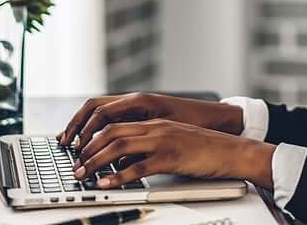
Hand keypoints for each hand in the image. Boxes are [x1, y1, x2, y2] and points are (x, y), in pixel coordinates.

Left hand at [71, 118, 274, 188]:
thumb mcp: (171, 142)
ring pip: (119, 146)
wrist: (232, 151)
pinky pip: (138, 168)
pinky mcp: (170, 157)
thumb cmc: (204, 149)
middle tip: (75, 165)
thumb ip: (147, 148)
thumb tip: (123, 162)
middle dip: (87, 148)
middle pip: (111, 131)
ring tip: (83, 175)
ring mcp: (162, 140)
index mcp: (154, 121)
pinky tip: (107, 184)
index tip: (77, 149)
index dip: (92, 135)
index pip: (114, 122)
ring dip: (96, 161)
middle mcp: (155, 127)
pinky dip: (118, 177)